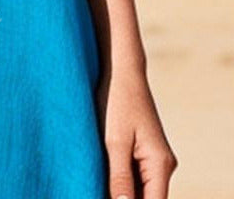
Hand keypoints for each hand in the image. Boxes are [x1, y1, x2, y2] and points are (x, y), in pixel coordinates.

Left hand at [94, 62, 177, 198]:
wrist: (120, 71)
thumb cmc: (117, 101)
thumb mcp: (115, 142)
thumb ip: (120, 178)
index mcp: (161, 164)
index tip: (103, 196)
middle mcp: (163, 166)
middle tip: (95, 188)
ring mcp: (154, 160)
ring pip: (139, 190)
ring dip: (119, 191)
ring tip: (95, 180)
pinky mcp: (143, 153)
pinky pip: (134, 177)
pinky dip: (119, 181)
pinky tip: (99, 175)